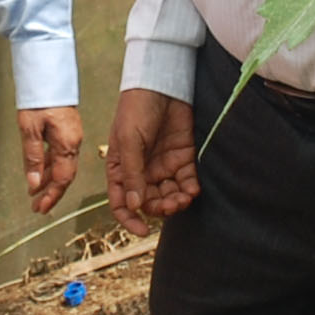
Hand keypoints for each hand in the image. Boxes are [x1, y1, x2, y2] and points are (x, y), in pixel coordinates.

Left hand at [19, 105, 84, 214]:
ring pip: (62, 165)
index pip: (63, 178)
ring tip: (35, 192)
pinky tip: (40, 171)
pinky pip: (60, 154)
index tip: (41, 207)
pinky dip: (49, 166)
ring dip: (48, 180)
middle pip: (64, 175)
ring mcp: (71, 136)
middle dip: (50, 192)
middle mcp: (73, 142)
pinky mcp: (67, 130)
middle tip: (37, 206)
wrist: (48, 73)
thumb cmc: (40, 96)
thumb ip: (32, 157)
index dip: (52, 195)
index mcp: (68, 143)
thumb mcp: (30, 128)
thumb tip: (34, 183)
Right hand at [105, 88, 199, 236]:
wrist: (161, 84)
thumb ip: (133, 174)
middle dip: (160, 208)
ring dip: (176, 201)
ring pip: (169, 194)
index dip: (130, 219)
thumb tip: (135, 205)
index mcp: (121, 169)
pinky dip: (189, 188)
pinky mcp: (183, 157)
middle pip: (149, 201)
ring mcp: (162, 165)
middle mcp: (141, 171)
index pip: (122, 202)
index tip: (143, 230)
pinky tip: (193, 190)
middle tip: (171, 206)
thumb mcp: (129, 141)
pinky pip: (186, 181)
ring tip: (184, 198)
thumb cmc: (136, 110)